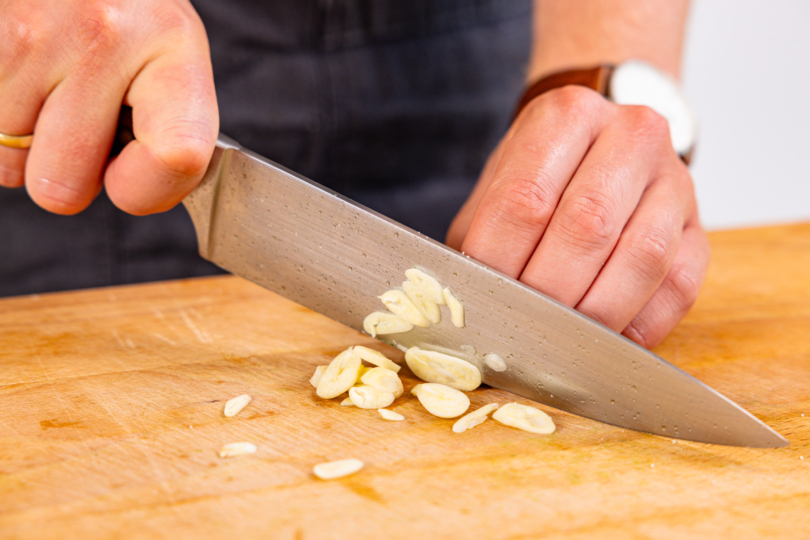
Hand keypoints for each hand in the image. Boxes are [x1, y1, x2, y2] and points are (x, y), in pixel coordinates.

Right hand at [0, 0, 217, 214]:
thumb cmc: (129, 19)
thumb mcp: (171, 60)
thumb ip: (168, 135)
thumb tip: (136, 194)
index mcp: (173, 49)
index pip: (175, 157)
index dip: (146, 191)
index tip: (131, 179)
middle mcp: (107, 37)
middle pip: (66, 185)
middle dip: (69, 173)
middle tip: (83, 126)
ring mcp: (36, 33)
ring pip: (11, 160)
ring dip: (27, 142)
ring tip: (52, 90)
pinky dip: (0, 116)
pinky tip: (26, 80)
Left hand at [447, 86, 709, 347]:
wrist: (605, 146)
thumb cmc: (544, 174)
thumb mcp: (500, 185)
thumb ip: (481, 237)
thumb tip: (462, 301)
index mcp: (567, 116)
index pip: (524, 201)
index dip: (499, 264)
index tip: (482, 303)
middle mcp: (631, 134)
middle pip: (587, 228)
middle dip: (547, 294)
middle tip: (519, 328)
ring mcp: (675, 180)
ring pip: (642, 258)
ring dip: (595, 314)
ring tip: (559, 340)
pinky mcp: (701, 228)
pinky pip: (679, 288)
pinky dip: (639, 325)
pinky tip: (604, 338)